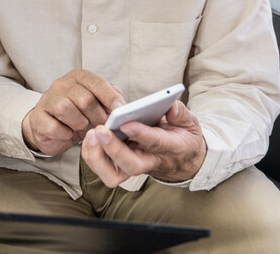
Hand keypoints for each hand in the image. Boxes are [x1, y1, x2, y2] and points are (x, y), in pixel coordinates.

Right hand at [22, 69, 124, 156]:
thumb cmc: (78, 115)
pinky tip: (68, 134)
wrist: (50, 128)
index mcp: (78, 77)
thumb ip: (109, 99)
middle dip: (96, 116)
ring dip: (79, 123)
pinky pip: (53, 127)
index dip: (110, 97)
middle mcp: (61, 85)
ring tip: (83, 128)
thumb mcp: (96, 105)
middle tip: (101, 126)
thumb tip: (121, 105)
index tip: (120, 110)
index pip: (96, 82)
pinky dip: (65, 134)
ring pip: (66, 109)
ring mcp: (47, 99)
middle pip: (84, 98)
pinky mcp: (37, 117)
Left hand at [80, 100, 206, 186]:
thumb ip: (180, 114)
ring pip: (113, 174)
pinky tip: (90, 136)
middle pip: (130, 165)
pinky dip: (92, 154)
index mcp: (170, 148)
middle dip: (113, 149)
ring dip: (98, 155)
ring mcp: (134, 166)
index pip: (156, 143)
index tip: (127, 124)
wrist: (181, 160)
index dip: (141, 134)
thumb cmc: (182, 137)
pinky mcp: (121, 168)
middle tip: (100, 131)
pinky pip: (103, 169)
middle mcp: (150, 161)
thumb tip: (170, 106)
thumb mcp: (189, 124)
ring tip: (92, 133)